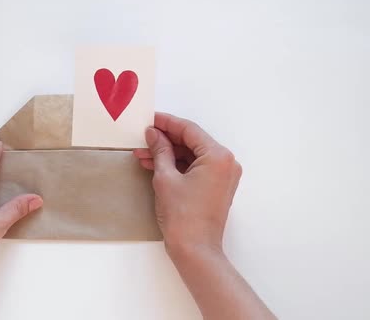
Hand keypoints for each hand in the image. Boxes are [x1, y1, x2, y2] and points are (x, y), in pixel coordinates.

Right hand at [133, 113, 241, 256]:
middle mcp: (226, 162)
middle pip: (192, 142)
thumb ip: (160, 150)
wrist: (195, 249)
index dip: (167, 123)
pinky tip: (155, 165)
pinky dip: (177, 166)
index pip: (189, 130)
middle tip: (142, 138)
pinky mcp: (217, 187)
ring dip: (168, 154)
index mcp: (218, 156)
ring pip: (192, 155)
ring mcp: (223, 175)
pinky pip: (196, 168)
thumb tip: (153, 133)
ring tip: (143, 154)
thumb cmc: (182, 215)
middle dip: (165, 140)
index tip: (149, 119)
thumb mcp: (165, 177)